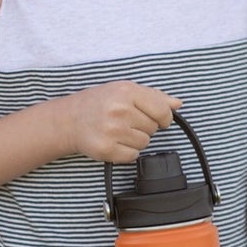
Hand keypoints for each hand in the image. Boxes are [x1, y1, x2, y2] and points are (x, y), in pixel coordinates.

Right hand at [59, 83, 177, 163]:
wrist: (69, 120)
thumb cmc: (98, 103)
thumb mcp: (124, 90)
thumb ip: (153, 96)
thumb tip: (177, 103)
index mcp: (126, 92)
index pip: (162, 110)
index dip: (164, 117)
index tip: (159, 119)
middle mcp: (119, 110)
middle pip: (153, 128)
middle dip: (144, 127)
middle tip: (127, 122)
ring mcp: (112, 130)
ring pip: (144, 143)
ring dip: (136, 140)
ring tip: (119, 131)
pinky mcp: (106, 149)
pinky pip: (133, 156)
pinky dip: (127, 152)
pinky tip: (115, 142)